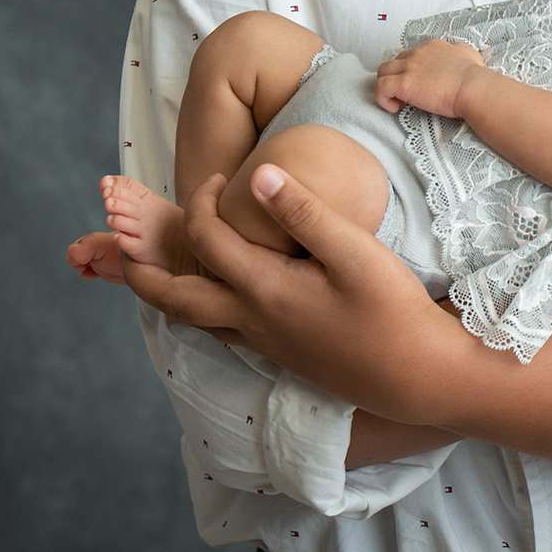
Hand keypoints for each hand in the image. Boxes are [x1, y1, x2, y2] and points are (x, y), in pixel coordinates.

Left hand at [120, 168, 465, 423]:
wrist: (418, 377)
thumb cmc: (392, 310)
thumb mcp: (354, 252)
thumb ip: (302, 212)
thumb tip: (253, 173)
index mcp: (264, 290)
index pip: (206, 239)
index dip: (201, 202)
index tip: (219, 175)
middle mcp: (252, 322)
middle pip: (174, 299)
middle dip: (144, 269)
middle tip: (133, 240)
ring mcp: (265, 345)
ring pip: (194, 321)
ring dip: (169, 292)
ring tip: (164, 266)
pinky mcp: (282, 356)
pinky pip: (222, 331)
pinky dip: (202, 308)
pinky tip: (223, 294)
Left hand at [374, 38, 485, 118]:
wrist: (472, 87)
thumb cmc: (474, 75)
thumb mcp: (468, 53)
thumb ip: (460, 51)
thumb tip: (460, 54)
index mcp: (431, 46)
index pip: (411, 54)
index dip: (411, 70)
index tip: (419, 84)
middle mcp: (417, 53)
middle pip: (394, 62)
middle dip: (396, 77)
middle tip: (407, 93)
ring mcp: (408, 67)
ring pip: (382, 72)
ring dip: (387, 86)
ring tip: (399, 101)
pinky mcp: (403, 84)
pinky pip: (380, 88)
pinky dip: (383, 98)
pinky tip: (395, 108)